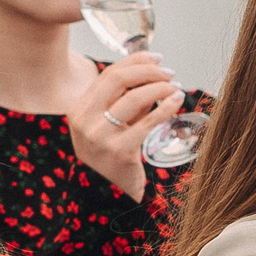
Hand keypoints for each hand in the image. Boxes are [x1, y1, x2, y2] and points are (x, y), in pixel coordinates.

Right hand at [66, 57, 182, 201]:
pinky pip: (148, 121)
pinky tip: (177, 101)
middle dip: (148, 70)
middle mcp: (84, 121)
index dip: (135, 61)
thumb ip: (126, 102)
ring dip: (160, 87)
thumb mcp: (111, 126)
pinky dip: (166, 106)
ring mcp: (100, 137)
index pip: (108, 74)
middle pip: (118, 79)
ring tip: (176, 88)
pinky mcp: (119, 151)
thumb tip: (153, 74)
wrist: (107, 196)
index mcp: (78, 110)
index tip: (156, 59)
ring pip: (135, 97)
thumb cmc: (111, 159)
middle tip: (169, 73)